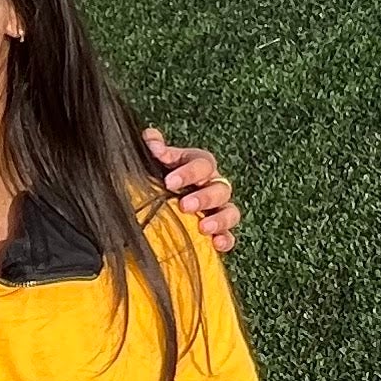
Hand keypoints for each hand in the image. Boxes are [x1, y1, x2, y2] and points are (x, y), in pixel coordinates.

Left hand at [145, 130, 240, 254]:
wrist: (157, 202)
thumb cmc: (160, 178)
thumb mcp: (156, 162)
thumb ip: (156, 148)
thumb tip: (150, 136)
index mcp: (199, 166)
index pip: (202, 163)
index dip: (189, 172)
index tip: (170, 182)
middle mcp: (213, 185)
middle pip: (218, 188)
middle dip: (203, 197)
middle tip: (185, 205)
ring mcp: (219, 209)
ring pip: (230, 211)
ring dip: (219, 219)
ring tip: (203, 227)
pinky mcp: (219, 231)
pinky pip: (229, 236)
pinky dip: (225, 240)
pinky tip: (217, 244)